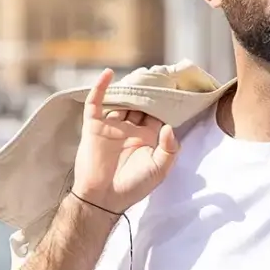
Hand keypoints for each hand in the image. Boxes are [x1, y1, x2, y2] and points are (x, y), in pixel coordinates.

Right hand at [71, 68, 180, 213]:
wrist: (103, 198)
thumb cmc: (134, 186)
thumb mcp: (159, 169)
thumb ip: (169, 149)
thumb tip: (169, 126)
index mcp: (147, 138)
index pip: (157, 114)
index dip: (165, 103)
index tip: (176, 87)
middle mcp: (130, 129)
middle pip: (140, 104)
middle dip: (148, 91)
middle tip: (160, 73)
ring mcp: (112, 126)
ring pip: (121, 100)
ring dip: (129, 87)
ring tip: (141, 71)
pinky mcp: (94, 126)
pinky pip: (96, 103)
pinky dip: (101, 88)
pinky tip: (108, 74)